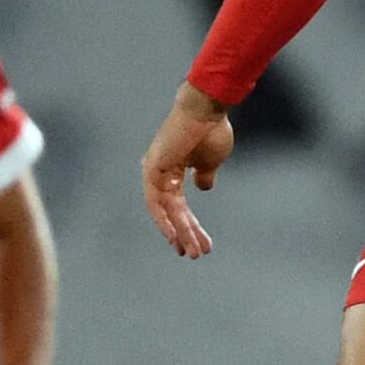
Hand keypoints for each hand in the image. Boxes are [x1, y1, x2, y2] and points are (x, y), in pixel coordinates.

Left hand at [141, 83, 236, 258]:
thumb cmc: (211, 130)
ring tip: (190, 251)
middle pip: (171, 211)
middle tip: (194, 254)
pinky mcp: (153, 169)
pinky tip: (174, 235)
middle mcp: (160, 172)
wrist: (207, 110)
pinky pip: (156, 202)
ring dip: (178, 232)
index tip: (197, 244)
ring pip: (165, 210)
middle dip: (184, 234)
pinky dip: (165, 220)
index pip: (177, 205)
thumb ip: (205, 176)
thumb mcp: (211, 161)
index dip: (187, 226)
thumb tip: (204, 187)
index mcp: (173, 170)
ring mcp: (154, 171)